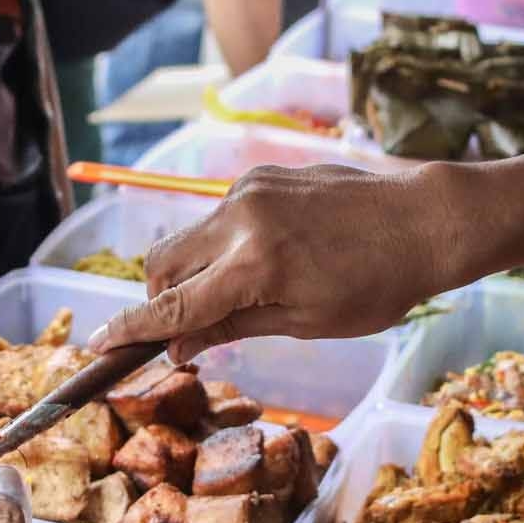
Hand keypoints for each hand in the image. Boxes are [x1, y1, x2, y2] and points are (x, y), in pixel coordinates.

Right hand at [92, 161, 466, 361]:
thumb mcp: (306, 322)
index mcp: (254, 266)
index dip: (133, 330)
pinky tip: (267, 261)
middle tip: (189, 330)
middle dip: (162, 300)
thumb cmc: (378, 284)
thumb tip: (179, 345)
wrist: (424, 220)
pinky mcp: (263, 176)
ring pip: (188, 238)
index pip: (174, 306)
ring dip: (193, 272)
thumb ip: (233, 328)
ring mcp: (250, 191)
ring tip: (238, 295)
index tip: (100, 346)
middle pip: (162, 264)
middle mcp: (241, 220)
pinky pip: (220, 217)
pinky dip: (223, 246)